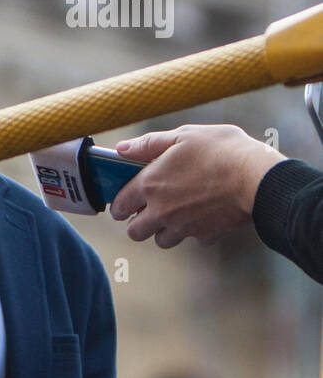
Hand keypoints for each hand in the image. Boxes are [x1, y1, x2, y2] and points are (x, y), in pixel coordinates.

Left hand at [109, 124, 286, 247]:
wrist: (258, 178)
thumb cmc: (222, 151)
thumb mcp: (183, 136)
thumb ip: (148, 144)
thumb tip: (122, 148)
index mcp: (150, 185)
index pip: (121, 204)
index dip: (119, 205)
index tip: (122, 205)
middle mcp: (161, 211)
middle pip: (135, 231)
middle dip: (137, 223)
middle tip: (145, 213)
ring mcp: (183, 226)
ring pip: (161, 241)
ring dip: (163, 232)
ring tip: (173, 216)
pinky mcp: (205, 235)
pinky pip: (193, 240)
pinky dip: (195, 232)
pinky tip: (203, 217)